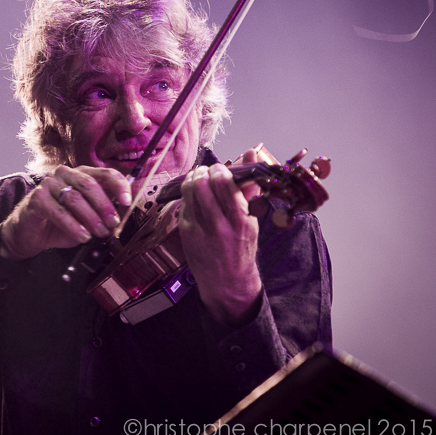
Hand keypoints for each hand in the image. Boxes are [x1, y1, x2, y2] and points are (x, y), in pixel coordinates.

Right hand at [0, 165, 131, 260]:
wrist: (31, 233)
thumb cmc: (61, 223)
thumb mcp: (87, 217)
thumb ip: (102, 213)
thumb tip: (121, 217)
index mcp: (81, 174)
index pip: (105, 173)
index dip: (119, 186)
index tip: (127, 202)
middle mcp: (65, 174)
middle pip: (89, 184)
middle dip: (104, 205)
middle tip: (113, 223)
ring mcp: (49, 184)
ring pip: (75, 198)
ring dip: (91, 218)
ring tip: (98, 233)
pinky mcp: (37, 198)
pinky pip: (59, 211)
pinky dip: (73, 226)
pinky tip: (82, 236)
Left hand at [178, 146, 263, 327]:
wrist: (227, 281)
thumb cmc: (241, 246)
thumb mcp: (252, 219)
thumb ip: (250, 186)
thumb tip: (252, 153)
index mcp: (241, 220)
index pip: (225, 184)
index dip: (219, 170)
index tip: (220, 169)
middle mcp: (219, 225)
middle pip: (202, 184)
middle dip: (203, 172)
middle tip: (206, 171)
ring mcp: (199, 229)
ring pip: (189, 191)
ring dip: (192, 178)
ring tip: (198, 178)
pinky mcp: (185, 232)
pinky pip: (183, 203)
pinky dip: (187, 194)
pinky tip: (193, 195)